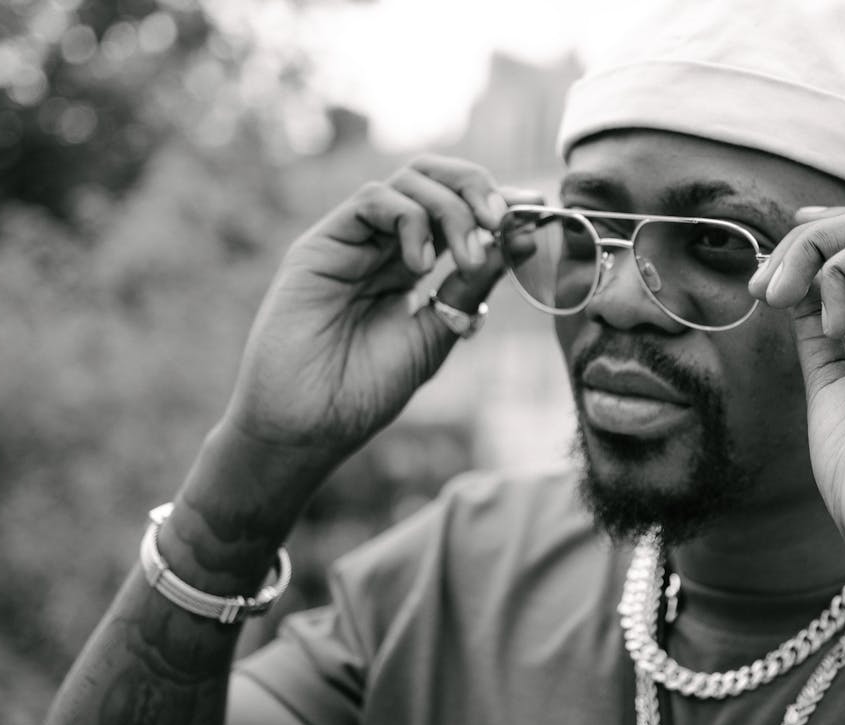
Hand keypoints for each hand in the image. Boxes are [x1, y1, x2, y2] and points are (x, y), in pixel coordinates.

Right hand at [220, 156, 533, 468]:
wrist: (307, 424)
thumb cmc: (364, 390)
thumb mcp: (435, 333)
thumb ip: (470, 288)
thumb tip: (515, 242)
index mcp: (411, 265)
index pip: (459, 212)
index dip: (498, 204)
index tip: (536, 211)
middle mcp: (383, 244)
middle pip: (435, 179)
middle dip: (479, 190)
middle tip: (504, 221)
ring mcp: (353, 240)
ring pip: (410, 181)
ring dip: (452, 209)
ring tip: (469, 259)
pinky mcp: (322, 243)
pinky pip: (372, 200)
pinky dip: (410, 219)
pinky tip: (420, 264)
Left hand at [751, 205, 844, 561]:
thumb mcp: (836, 389)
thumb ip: (826, 337)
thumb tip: (797, 293)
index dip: (836, 236)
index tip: (780, 268)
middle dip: (815, 239)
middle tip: (766, 289)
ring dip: (818, 248)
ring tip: (778, 298)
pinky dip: (838, 267)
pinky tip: (821, 319)